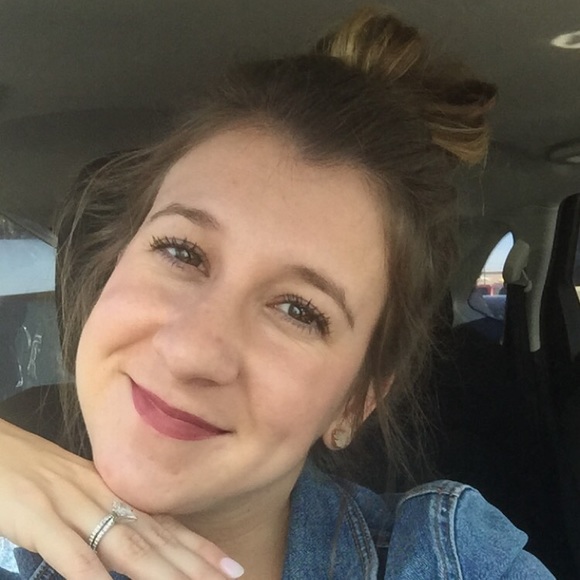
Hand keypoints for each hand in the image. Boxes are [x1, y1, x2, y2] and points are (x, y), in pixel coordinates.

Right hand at [0, 419, 242, 578]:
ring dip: (161, 572)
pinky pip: (69, 550)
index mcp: (113, 493)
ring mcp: (71, 506)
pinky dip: (91, 572)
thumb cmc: (36, 475)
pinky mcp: (37, 516)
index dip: (199, 548)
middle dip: (194, 565)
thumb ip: (107, 514)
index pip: (164, 524)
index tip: (232, 567)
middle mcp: (102, 497)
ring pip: (124, 544)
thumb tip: (140, 540)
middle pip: (155, 537)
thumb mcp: (79, 492)